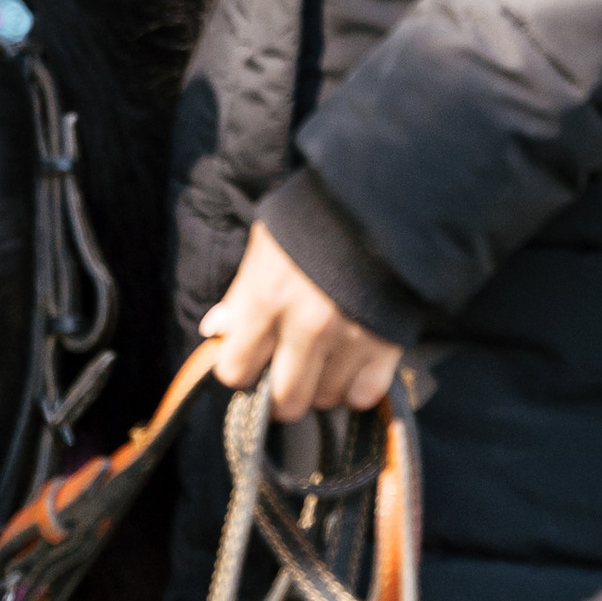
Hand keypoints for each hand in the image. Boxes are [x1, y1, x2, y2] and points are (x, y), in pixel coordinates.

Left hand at [199, 224, 404, 421]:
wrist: (378, 200)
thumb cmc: (313, 219)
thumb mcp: (266, 246)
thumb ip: (241, 294)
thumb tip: (215, 331)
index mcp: (266, 297)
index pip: (236, 370)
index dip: (240, 368)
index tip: (250, 360)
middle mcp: (305, 326)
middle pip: (284, 400)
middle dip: (280, 393)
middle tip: (286, 374)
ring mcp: (348, 338)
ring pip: (325, 399)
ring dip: (320, 387)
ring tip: (322, 362)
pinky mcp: (386, 345)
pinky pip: (364, 395)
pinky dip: (356, 388)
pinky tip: (351, 366)